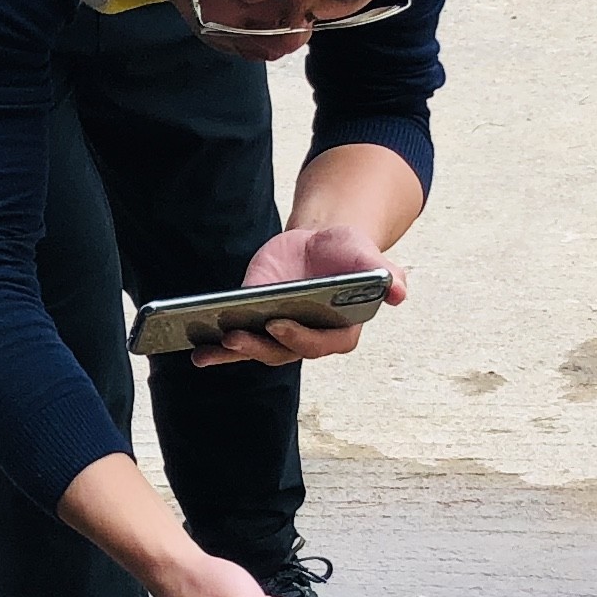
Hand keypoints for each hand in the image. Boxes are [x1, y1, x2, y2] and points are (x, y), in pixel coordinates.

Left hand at [191, 224, 406, 369]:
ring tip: (212, 345)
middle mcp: (310, 341)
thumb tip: (399, 292)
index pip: (321, 343)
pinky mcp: (258, 328)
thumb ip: (384, 274)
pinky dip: (218, 352)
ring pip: (259, 352)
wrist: (319, 243)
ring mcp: (281, 338)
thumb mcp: (366, 255)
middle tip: (235, 335)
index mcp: (341, 331)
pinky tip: (198, 353)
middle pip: (284, 352)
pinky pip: (238, 346)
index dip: (299, 337)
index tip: (277, 323)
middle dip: (259, 346)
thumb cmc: (347, 252)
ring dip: (235, 352)